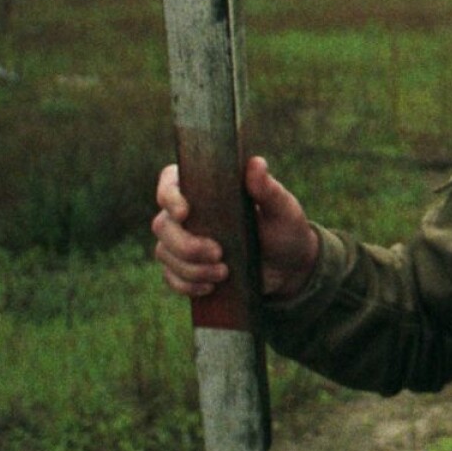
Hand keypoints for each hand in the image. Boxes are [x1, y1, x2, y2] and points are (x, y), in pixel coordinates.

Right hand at [150, 157, 318, 303]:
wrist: (288, 267)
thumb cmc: (285, 229)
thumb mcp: (282, 210)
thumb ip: (268, 189)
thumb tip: (257, 163)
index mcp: (207, 188)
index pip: (170, 182)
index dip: (169, 196)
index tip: (185, 212)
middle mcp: (188, 212)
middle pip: (162, 224)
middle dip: (186, 244)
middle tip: (219, 254)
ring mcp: (183, 241)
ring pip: (164, 253)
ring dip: (191, 268)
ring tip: (224, 272)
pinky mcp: (186, 268)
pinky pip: (171, 277)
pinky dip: (187, 284)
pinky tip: (210, 287)